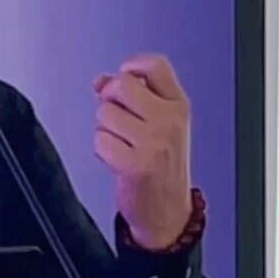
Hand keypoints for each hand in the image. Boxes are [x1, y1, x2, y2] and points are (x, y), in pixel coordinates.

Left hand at [92, 54, 192, 250]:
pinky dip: (102, 151)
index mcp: (178, 106)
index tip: (124, 81)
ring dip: (104, 130)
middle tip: (119, 122)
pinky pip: (100, 141)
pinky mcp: (136, 163)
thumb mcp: (156, 125)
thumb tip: (101, 80)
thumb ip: (131, 98)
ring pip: (105, 113)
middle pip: (122, 84)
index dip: (131, 67)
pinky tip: (117, 161)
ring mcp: (155, 142)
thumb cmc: (160, 167)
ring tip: (122, 145)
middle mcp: (170, 120)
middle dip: (110, 101)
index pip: (155, 64)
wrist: (168, 213)